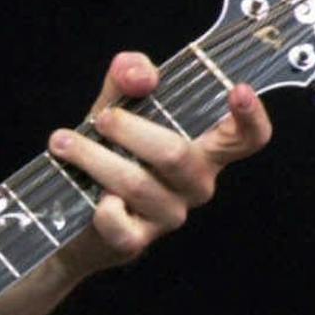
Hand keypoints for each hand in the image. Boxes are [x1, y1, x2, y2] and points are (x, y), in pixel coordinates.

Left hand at [50, 50, 270, 278]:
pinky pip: (119, 224)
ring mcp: (168, 215)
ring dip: (94, 158)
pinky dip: (100, 208)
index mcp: (205, 150)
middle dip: (129, 130)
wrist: (72, 216)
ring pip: (137, 184)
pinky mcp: (136, 241)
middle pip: (175, 154)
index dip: (251, 117)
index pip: (248, 139)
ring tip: (64, 143)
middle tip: (100, 119)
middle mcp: (196, 184)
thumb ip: (130, 77)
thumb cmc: (112, 153)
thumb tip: (139, 73)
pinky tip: (90, 197)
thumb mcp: (119, 107)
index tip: (238, 89)